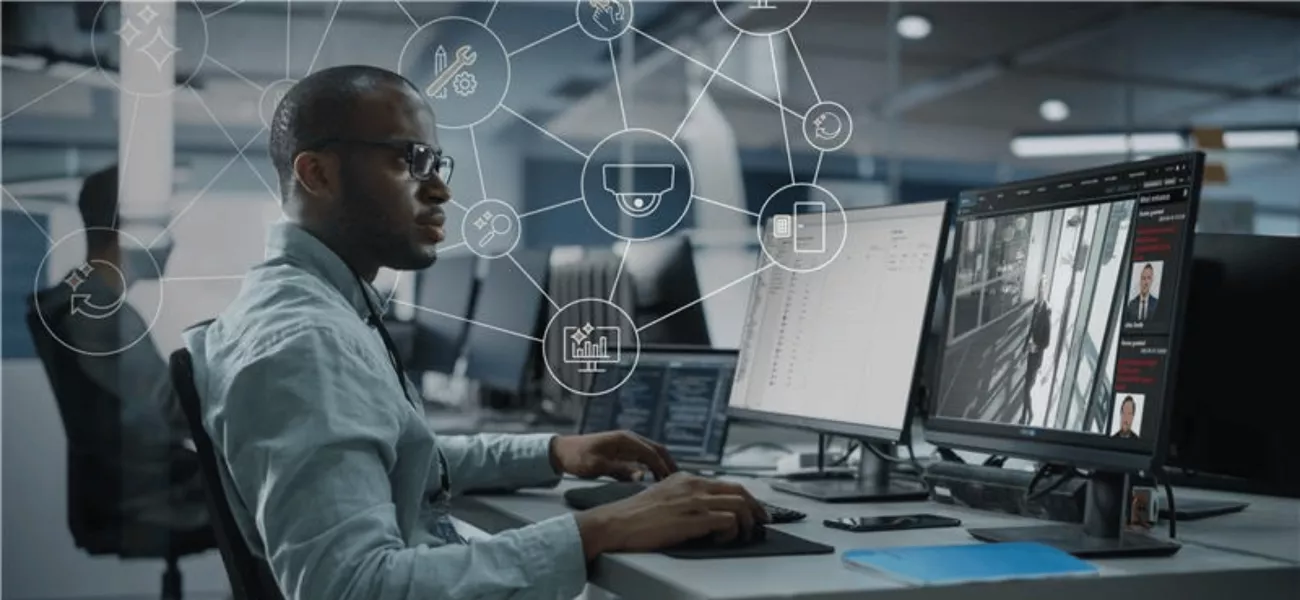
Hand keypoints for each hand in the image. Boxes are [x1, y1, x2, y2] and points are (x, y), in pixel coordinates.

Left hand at [549, 431, 676, 480]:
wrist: (562, 451)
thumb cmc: (577, 458)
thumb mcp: (597, 466)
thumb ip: (620, 470)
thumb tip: (642, 476)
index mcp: (625, 440)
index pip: (652, 453)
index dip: (663, 467)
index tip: (672, 482)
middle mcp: (629, 439)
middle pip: (657, 449)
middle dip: (669, 464)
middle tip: (679, 480)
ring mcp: (626, 444)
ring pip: (652, 452)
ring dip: (662, 464)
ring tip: (671, 481)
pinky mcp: (623, 450)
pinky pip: (644, 456)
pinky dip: (653, 465)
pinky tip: (656, 477)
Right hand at [574, 473, 769, 558]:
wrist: (616, 522)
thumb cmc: (633, 515)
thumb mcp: (662, 496)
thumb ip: (683, 497)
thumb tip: (702, 510)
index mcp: (686, 478)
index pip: (726, 484)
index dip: (745, 498)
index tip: (752, 511)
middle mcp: (694, 485)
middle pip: (739, 491)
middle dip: (756, 508)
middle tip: (761, 522)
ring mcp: (695, 501)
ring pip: (738, 505)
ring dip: (747, 523)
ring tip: (744, 535)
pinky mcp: (694, 519)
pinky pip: (728, 521)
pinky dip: (733, 531)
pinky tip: (723, 539)